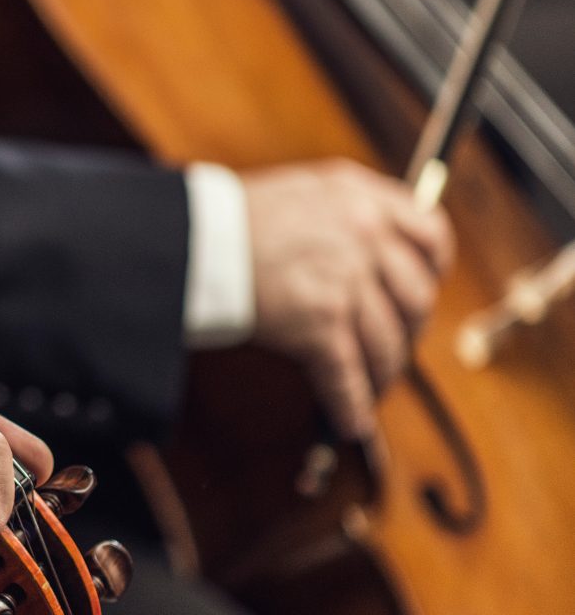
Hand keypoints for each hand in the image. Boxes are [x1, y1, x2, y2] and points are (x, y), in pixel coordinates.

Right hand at [242, 160, 454, 439]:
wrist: (181, 239)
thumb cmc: (220, 218)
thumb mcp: (295, 194)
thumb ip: (339, 214)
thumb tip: (367, 254)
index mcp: (358, 196)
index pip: (429, 233)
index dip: (433, 268)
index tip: (426, 284)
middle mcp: (362, 234)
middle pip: (415, 298)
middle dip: (407, 333)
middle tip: (391, 348)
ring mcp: (346, 280)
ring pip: (385, 344)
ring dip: (380, 375)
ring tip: (369, 387)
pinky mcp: (321, 324)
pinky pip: (348, 377)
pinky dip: (351, 405)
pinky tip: (351, 420)